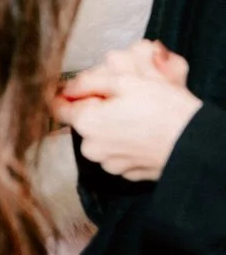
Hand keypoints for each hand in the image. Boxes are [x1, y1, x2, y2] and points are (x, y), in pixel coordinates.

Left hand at [54, 41, 200, 180]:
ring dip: (112, 128)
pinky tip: (144, 134)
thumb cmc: (164, 110)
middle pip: (83, 122)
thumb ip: (89, 82)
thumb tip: (68, 87)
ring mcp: (109, 163)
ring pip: (101, 138)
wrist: (196, 143)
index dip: (68, 95)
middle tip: (123, 101)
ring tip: (137, 117)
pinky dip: (126, 143)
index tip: (78, 89)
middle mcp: (91, 147)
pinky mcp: (127, 173)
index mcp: (86, 123)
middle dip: (96, 110)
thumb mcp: (125, 81)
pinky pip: (118, 153)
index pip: (59, 107)